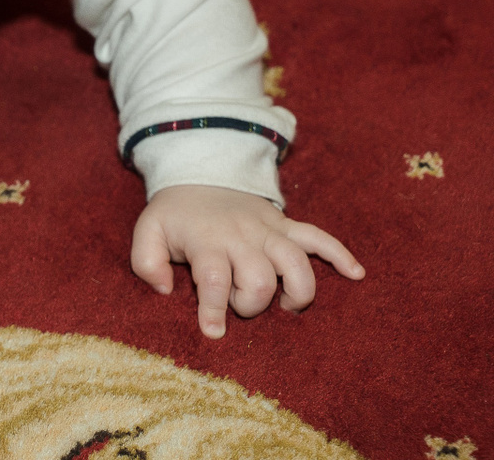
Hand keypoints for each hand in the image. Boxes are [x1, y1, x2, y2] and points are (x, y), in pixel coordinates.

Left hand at [132, 185, 364, 337]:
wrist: (198, 172)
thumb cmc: (174, 214)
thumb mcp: (147, 232)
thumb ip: (146, 262)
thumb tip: (165, 289)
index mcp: (207, 240)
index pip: (215, 279)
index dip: (214, 309)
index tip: (213, 332)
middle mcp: (241, 236)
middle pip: (260, 279)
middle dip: (252, 304)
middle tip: (241, 308)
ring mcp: (267, 229)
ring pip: (296, 262)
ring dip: (297, 290)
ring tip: (287, 306)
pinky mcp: (285, 224)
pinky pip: (318, 236)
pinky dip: (340, 253)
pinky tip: (356, 273)